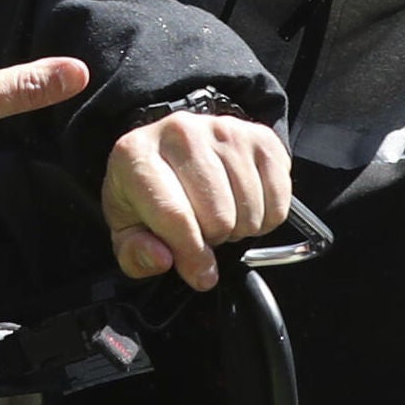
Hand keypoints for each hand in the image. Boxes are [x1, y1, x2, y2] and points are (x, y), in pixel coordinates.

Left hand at [100, 114, 290, 290]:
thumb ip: (135, 252)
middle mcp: (180, 132)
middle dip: (212, 239)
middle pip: (218, 216)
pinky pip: (278, 200)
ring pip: (249, 209)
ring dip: (238, 228)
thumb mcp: (126, 229)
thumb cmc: (147, 194)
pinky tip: (241, 207)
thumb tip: (163, 259)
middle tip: (201, 231)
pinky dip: (265, 218)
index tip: (199, 274)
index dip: (191, 255)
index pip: (175, 215)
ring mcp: (223, 130)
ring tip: (218, 216)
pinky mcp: (260, 136)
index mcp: (134, 154)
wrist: (171, 154)